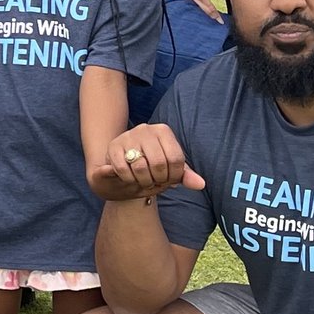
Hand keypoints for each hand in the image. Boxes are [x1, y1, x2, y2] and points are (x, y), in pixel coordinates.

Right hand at [88, 123, 204, 202]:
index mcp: (163, 131)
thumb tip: (201, 184)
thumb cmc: (150, 168)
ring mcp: (128, 136)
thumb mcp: (169, 170)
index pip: (176, 159)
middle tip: (155, 182)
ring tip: (144, 181)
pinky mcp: (113, 147)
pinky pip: (123, 170)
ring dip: (143, 181)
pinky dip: (129, 180)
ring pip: (140, 167)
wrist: (121, 168)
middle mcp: (145, 129)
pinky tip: (130, 179)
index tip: (169, 180)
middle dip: (158, 180)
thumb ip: (184, 176)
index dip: (174, 176)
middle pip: (159, 164)